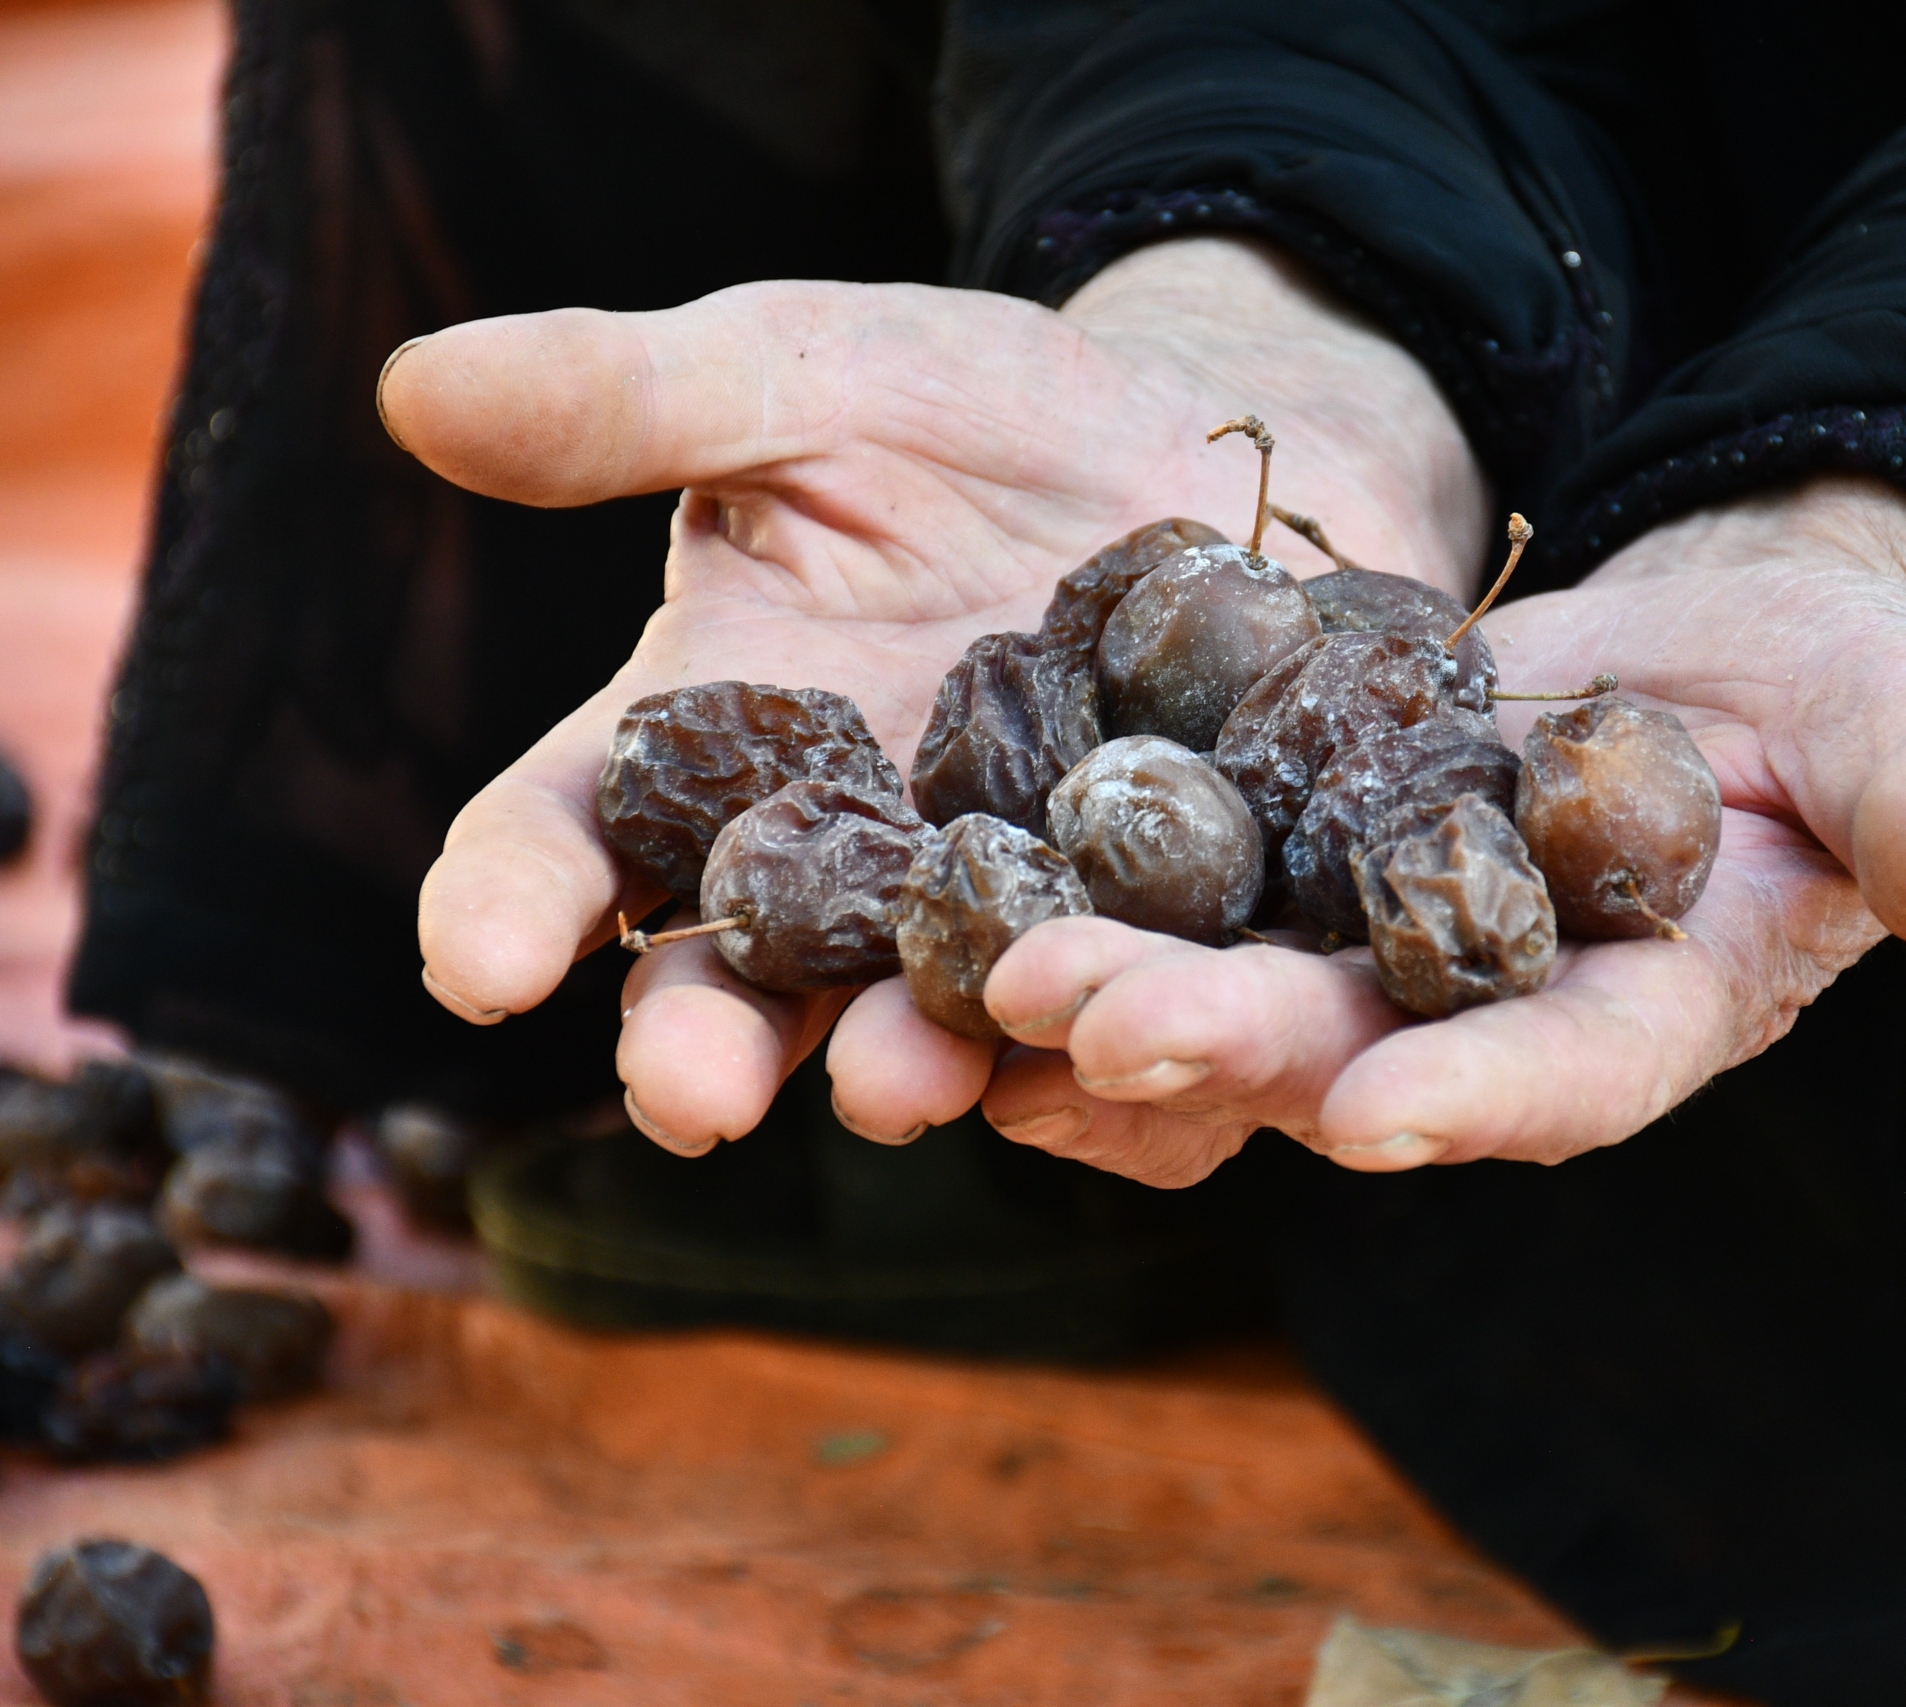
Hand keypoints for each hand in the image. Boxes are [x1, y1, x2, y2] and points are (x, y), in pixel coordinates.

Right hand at [388, 238, 1489, 1153]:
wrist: (1194, 446)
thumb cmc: (967, 410)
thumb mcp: (803, 373)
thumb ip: (630, 400)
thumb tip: (414, 385)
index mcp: (704, 740)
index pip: (568, 835)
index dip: (510, 902)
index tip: (481, 964)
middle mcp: (830, 862)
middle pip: (730, 982)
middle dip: (701, 1043)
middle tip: (693, 1092)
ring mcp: (983, 910)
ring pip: (917, 1023)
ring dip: (901, 1064)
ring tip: (895, 1085)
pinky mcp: (1135, 930)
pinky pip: (1114, 1016)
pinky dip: (1108, 1049)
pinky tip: (1112, 1056)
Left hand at [950, 477, 1905, 1184]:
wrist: (1732, 631)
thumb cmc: (1843, 689)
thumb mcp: (1900, 723)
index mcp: (1649, 1011)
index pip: (1570, 1074)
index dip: (1480, 1099)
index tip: (1372, 1116)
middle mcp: (1494, 1014)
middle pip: (1359, 1050)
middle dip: (1228, 1044)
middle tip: (1085, 1021)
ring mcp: (1387, 946)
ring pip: (1242, 990)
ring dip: (1117, 994)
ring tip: (989, 977)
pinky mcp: (1305, 859)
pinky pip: (1193, 893)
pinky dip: (1096, 902)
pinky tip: (967, 907)